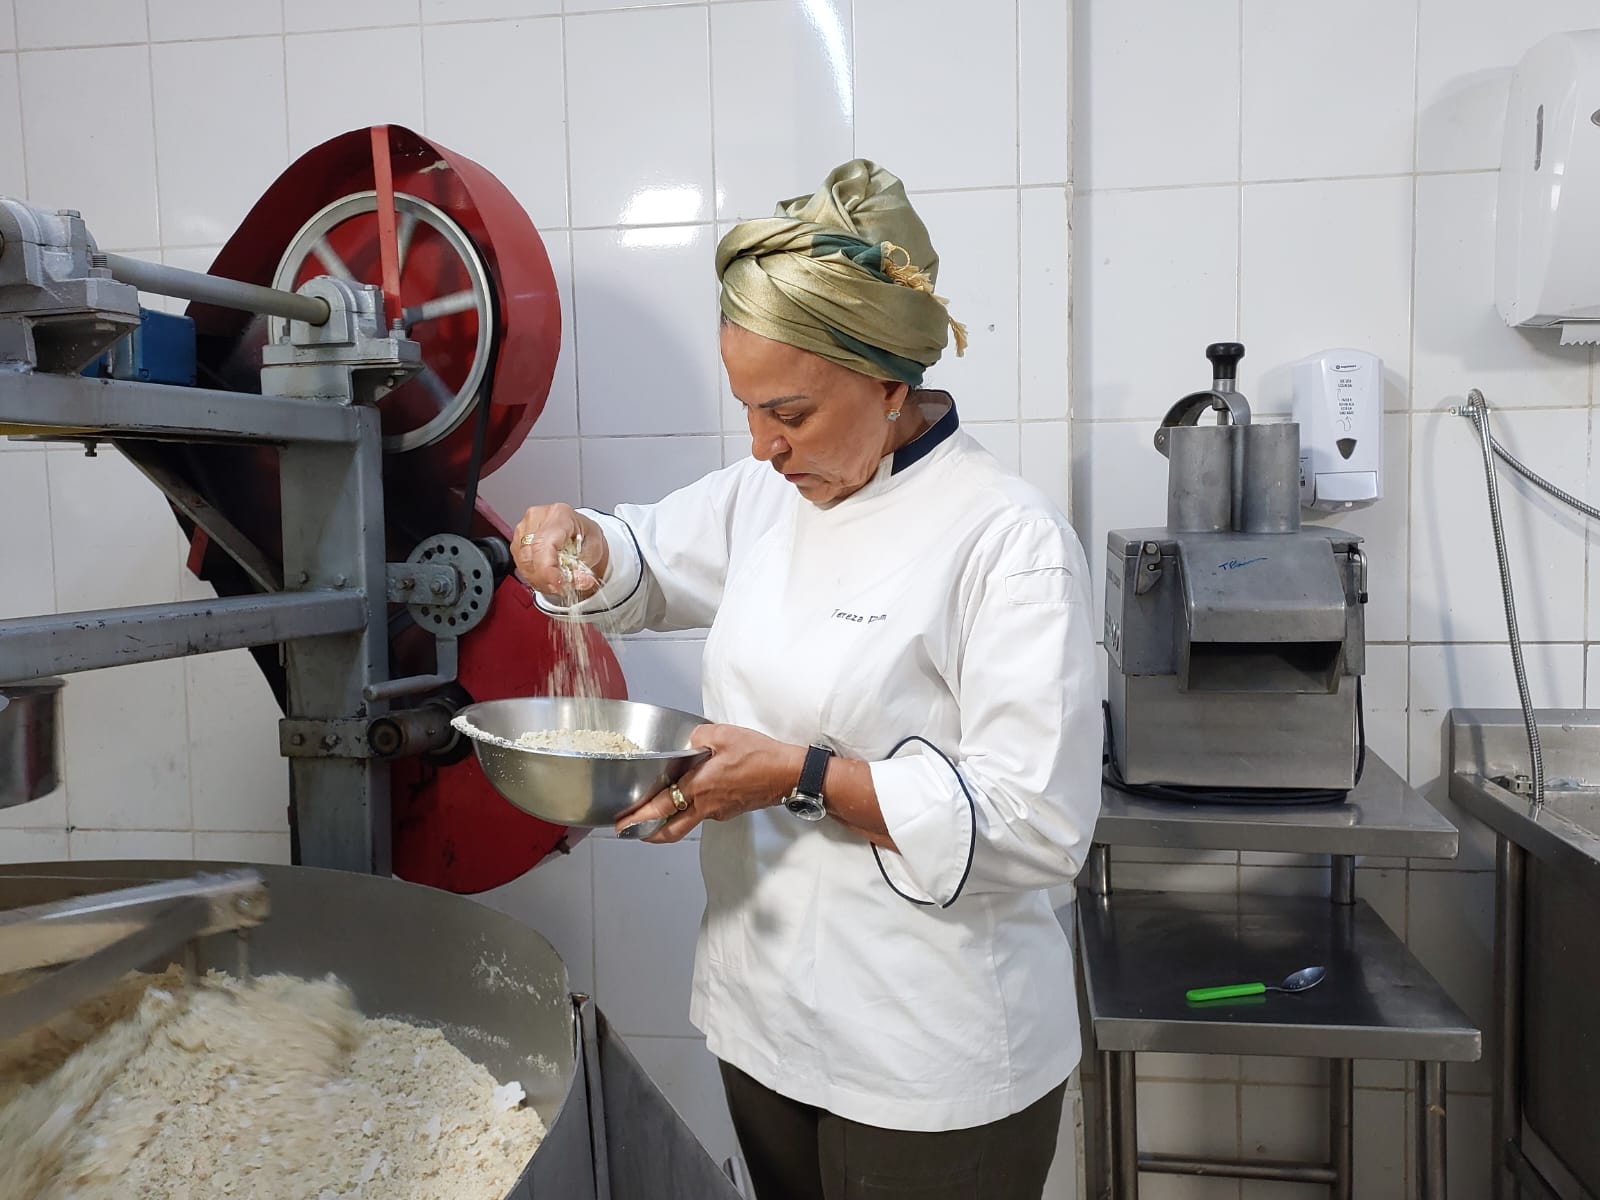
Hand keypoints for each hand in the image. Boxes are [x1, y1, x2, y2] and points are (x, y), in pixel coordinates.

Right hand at [511, 504, 609, 598]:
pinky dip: (535, 578)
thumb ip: (584, 568)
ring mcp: (523, 529)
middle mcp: (537, 518)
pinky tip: (548, 578)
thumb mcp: (595, 549)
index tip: (558, 584)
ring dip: (540, 580)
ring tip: (557, 582)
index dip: (547, 569)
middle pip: (530, 556)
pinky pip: (520, 566)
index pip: (543, 544)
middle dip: (546, 579)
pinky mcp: (518, 542)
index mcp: (558, 515)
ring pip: (523, 564)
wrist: (579, 530)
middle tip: (563, 587)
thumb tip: (576, 581)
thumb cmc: (585, 534)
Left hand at [618, 725, 804, 843]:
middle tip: (631, 832)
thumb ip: (697, 735)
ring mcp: (718, 812)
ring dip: (669, 821)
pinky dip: (692, 808)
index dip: (638, 818)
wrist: (789, 774)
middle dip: (647, 834)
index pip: (661, 808)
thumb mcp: (724, 734)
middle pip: (670, 830)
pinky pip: (704, 813)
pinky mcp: (730, 810)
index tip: (622, 825)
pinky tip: (693, 793)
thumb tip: (686, 740)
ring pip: (687, 822)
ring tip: (656, 811)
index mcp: (699, 786)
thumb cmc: (760, 756)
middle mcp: (706, 805)